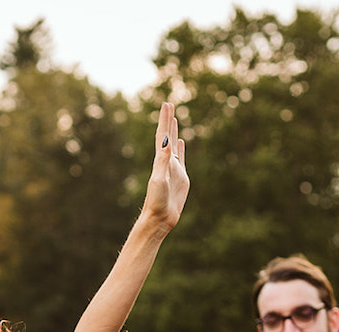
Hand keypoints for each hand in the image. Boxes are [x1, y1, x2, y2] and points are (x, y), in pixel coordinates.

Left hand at [141, 101, 189, 233]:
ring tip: (174, 119)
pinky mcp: (180, 177)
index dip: (164, 120)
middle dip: (168, 120)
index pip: (162, 136)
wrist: (160, 218)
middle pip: (167, 136)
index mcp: (160, 161)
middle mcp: (166, 162)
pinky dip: (181, 148)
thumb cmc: (157, 202)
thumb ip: (161, 163)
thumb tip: (165, 144)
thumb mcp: (159, 181)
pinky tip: (181, 142)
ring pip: (174, 145)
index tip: (166, 104)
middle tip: (169, 104)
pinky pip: (181, 158)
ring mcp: (173, 169)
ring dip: (173, 132)